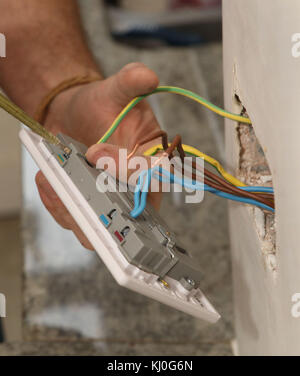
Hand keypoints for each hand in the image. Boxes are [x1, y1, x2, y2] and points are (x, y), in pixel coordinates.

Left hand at [35, 63, 161, 249]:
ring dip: (74, 209)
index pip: (151, 178)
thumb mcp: (116, 88)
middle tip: (70, 179)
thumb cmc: (102, 104)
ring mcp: (113, 197)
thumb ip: (132, 81)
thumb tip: (148, 76)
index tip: (96, 152)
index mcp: (152, 160)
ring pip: (102, 224)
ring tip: (51, 182)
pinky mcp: (92, 204)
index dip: (126, 172)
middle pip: (127, 211)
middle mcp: (136, 184)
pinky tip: (48, 185)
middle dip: (97, 200)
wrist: (76, 115)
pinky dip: (61, 208)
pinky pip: (80, 219)